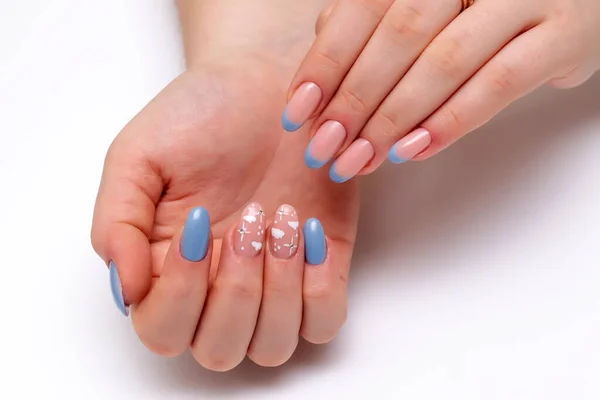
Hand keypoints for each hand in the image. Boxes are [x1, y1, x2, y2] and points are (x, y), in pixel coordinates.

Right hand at [92, 0, 357, 370]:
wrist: (267, 82)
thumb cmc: (201, 114)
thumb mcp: (138, 156)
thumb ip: (118, 223)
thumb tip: (125, 291)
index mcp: (169, 268)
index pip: (163, 329)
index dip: (180, 294)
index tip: (198, 224)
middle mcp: (219, 287)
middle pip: (219, 350)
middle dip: (234, 291)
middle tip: (247, 220)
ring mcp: (273, 283)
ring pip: (272, 347)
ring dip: (277, 292)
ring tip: (280, 218)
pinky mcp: (323, 268)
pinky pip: (325, 322)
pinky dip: (319, 290)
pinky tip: (311, 232)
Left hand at [282, 0, 599, 181]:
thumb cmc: (481, 2)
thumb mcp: (424, 1)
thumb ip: (372, 22)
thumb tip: (322, 73)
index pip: (362, 7)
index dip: (326, 62)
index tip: (298, 112)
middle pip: (399, 36)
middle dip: (355, 100)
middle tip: (326, 148)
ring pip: (445, 62)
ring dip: (394, 118)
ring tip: (362, 158)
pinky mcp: (562, 35)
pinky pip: (498, 84)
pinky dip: (451, 122)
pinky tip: (413, 151)